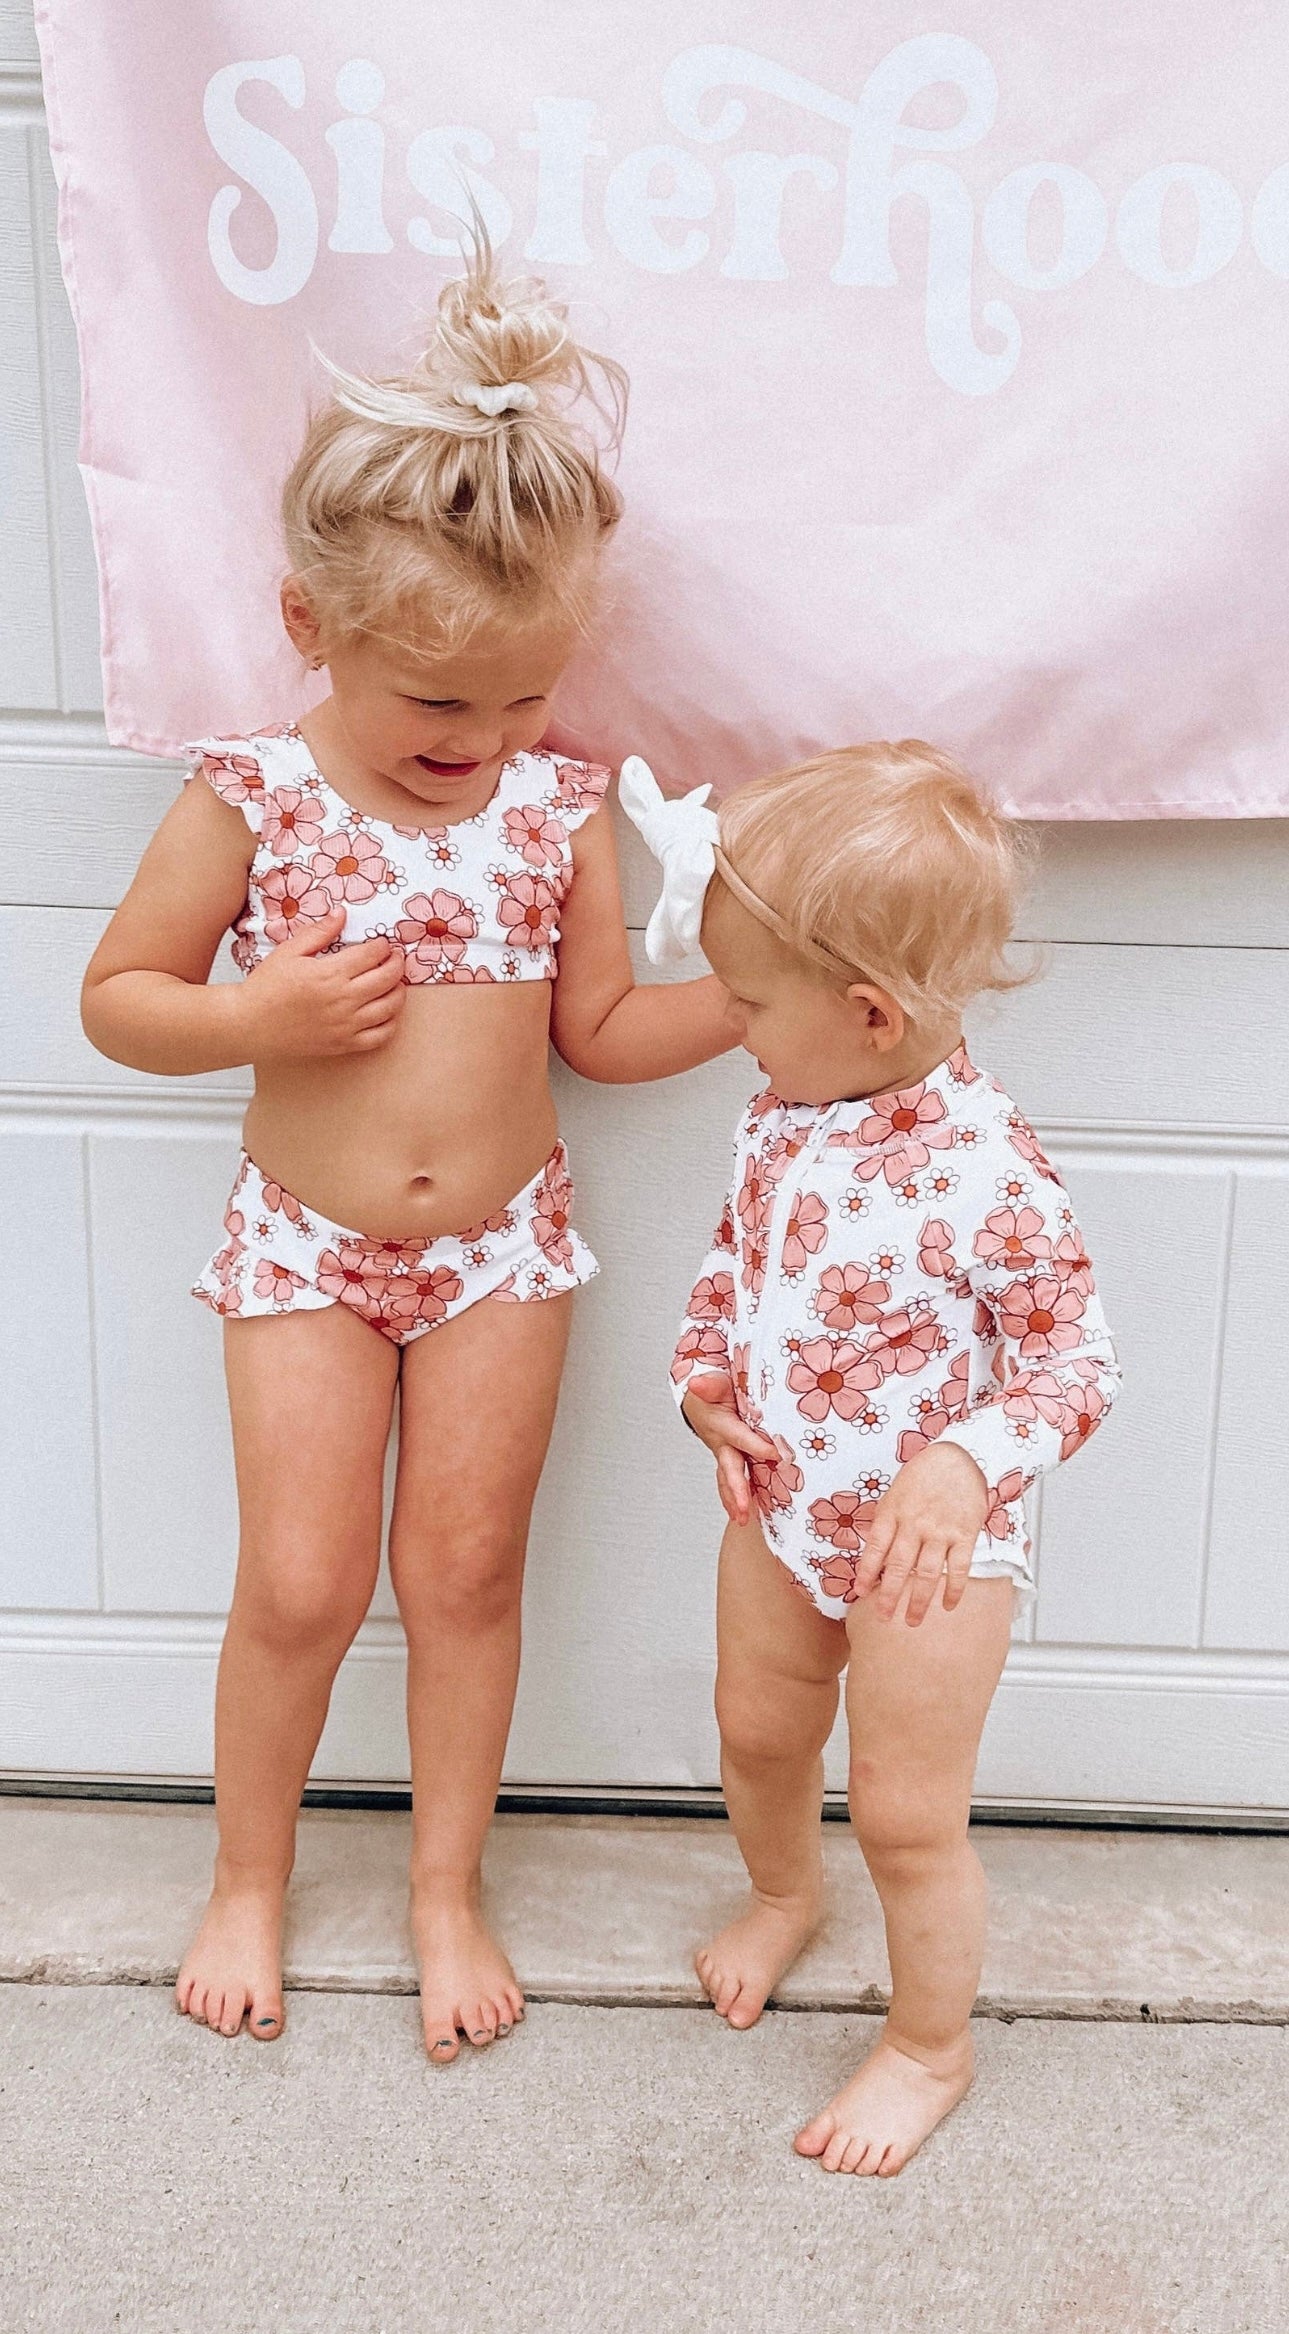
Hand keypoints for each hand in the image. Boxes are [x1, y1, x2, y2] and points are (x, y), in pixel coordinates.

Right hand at [238, 909, 405, 1059]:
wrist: (249, 1025)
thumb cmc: (265, 988)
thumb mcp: (289, 951)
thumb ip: (319, 932)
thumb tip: (341, 914)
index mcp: (330, 974)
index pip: (372, 955)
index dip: (383, 946)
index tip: (382, 943)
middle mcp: (343, 1000)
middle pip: (388, 978)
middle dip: (397, 964)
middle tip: (395, 958)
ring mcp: (345, 1025)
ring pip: (390, 1007)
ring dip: (399, 991)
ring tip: (395, 982)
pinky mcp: (343, 1045)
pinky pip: (380, 1036)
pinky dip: (391, 1023)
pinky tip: (387, 1012)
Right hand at [681, 1370, 777, 1527]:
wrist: (699, 1400)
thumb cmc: (711, 1392)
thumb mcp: (713, 1383)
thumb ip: (709, 1384)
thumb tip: (697, 1383)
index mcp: (720, 1425)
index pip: (740, 1438)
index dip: (758, 1446)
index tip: (778, 1454)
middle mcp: (721, 1444)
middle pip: (729, 1469)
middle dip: (737, 1489)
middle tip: (743, 1508)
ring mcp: (725, 1455)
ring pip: (728, 1480)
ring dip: (734, 1500)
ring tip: (741, 1519)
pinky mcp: (730, 1461)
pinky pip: (732, 1481)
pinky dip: (737, 1498)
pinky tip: (745, 1514)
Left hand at [852, 1441, 988, 1626]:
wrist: (961, 1456)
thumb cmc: (925, 1474)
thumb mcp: (896, 1492)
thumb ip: (887, 1522)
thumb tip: (876, 1554)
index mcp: (893, 1512)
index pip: (875, 1548)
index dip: (867, 1572)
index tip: (860, 1592)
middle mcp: (914, 1524)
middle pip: (899, 1567)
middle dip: (889, 1596)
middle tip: (883, 1618)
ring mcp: (940, 1531)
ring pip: (927, 1573)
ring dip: (919, 1601)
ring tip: (912, 1621)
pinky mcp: (964, 1534)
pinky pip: (959, 1568)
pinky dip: (954, 1590)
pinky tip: (948, 1605)